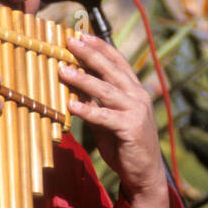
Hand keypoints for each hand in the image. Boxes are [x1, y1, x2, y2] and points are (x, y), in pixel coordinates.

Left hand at [59, 34, 170, 207]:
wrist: (144, 173)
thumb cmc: (124, 145)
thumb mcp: (107, 120)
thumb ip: (95, 103)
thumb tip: (76, 88)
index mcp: (134, 90)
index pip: (117, 61)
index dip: (100, 47)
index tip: (81, 34)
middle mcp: (137, 96)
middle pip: (111, 69)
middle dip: (90, 54)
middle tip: (70, 41)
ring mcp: (136, 111)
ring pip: (106, 90)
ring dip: (83, 79)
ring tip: (63, 70)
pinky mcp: (131, 128)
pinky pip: (105, 116)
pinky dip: (87, 110)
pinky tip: (71, 105)